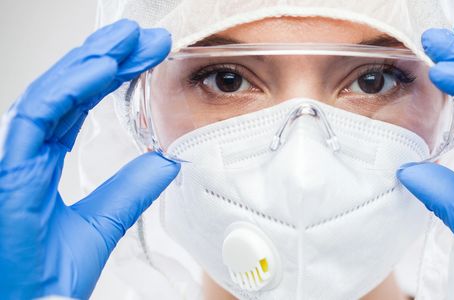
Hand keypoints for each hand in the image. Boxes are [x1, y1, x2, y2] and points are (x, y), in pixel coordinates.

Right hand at [0, 20, 179, 298]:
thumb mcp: (101, 225)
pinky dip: (69, 89)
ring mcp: (13, 161)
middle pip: (63, 92)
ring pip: (49, 95)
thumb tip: (166, 163)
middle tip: (140, 35)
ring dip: (90, 62)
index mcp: (41, 163)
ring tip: (127, 40)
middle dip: (103, 58)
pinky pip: (37, 118)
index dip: (109, 77)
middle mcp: (24, 155)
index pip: (76, 107)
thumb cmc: (47, 280)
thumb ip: (130, 190)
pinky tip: (102, 68)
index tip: (145, 55)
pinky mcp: (9, 173)